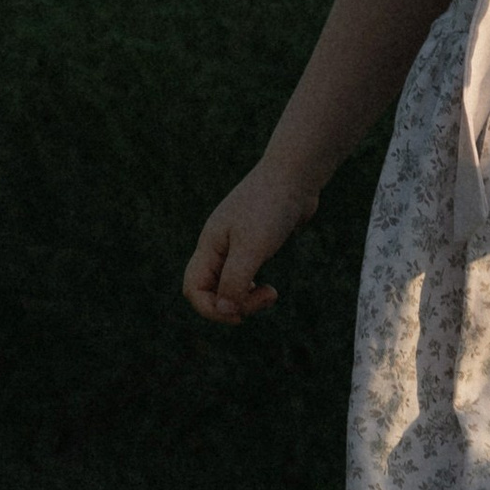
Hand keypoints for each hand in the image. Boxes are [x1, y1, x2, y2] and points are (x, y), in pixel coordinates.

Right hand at [183, 163, 318, 323]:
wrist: (296, 175)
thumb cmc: (271, 207)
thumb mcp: (251, 248)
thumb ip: (235, 281)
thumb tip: (225, 310)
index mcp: (209, 245)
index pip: (194, 289)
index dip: (212, 309)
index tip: (241, 314)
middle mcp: (218, 245)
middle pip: (211, 290)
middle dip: (236, 303)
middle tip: (267, 297)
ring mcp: (236, 243)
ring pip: (229, 284)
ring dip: (247, 297)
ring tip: (271, 293)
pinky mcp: (255, 242)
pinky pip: (245, 274)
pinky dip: (254, 286)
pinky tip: (269, 287)